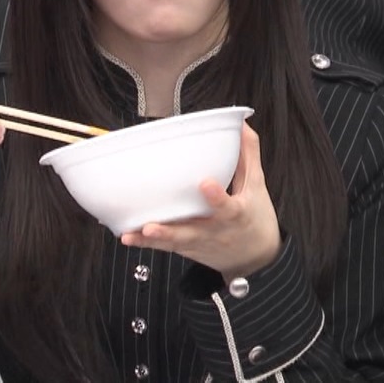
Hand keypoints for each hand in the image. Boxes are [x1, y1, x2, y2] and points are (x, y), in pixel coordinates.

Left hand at [119, 124, 280, 279]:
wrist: (256, 258)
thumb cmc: (255, 219)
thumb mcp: (256, 186)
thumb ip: (248, 155)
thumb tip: (241, 125)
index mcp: (235, 215)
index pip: (227, 207)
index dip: (216, 197)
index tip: (205, 184)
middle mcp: (214, 232)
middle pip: (191, 233)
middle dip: (170, 232)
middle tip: (151, 227)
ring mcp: (198, 243)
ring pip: (173, 243)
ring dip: (150, 240)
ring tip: (131, 233)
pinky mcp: (187, 249)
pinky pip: (164, 247)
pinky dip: (144, 243)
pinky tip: (127, 236)